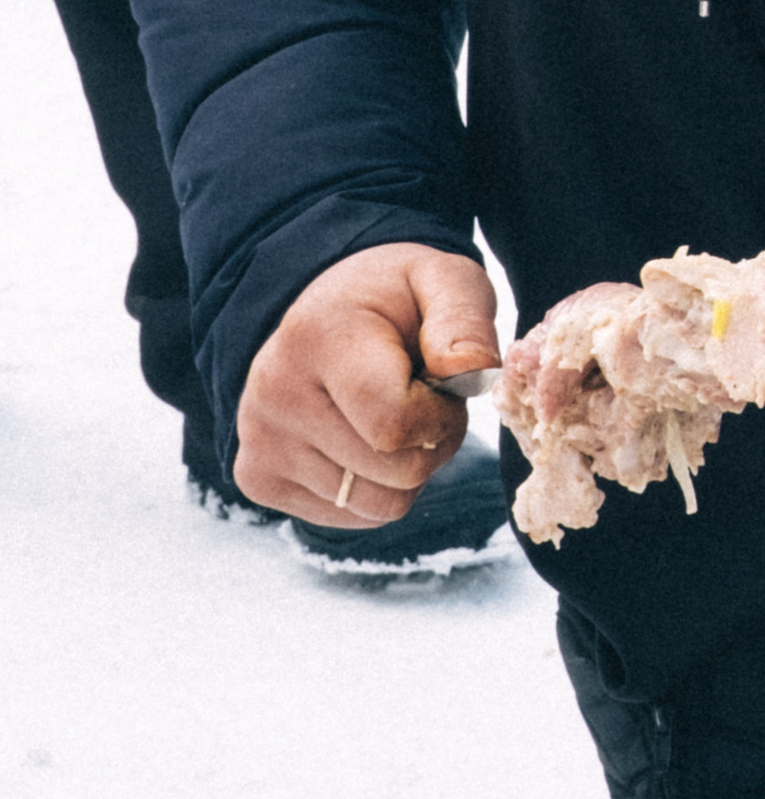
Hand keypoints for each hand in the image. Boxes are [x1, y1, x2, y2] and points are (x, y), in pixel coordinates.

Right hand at [234, 243, 498, 526]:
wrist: (325, 309)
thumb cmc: (395, 300)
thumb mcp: (443, 281)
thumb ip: (465, 319)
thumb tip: (473, 370)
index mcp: (320, 337)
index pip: (394, 424)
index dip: (441, 417)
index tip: (443, 386)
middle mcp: (276, 393)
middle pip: (395, 474)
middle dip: (432, 443)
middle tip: (422, 399)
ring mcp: (260, 441)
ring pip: (378, 505)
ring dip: (406, 470)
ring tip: (393, 417)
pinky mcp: (258, 478)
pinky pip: (350, 517)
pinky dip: (375, 487)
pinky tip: (362, 438)